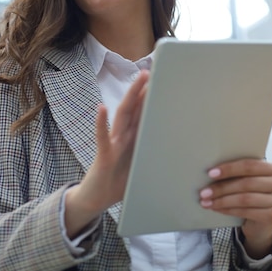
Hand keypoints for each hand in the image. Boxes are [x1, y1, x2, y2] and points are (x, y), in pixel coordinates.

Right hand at [64, 70, 148, 237]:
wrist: (95, 200)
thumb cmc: (118, 182)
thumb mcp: (140, 166)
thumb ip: (152, 154)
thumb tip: (176, 151)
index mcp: (132, 139)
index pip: (143, 113)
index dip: (152, 97)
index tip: (163, 80)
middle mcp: (122, 137)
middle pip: (134, 108)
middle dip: (143, 89)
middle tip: (153, 71)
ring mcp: (112, 144)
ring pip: (122, 116)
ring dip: (130, 98)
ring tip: (138, 81)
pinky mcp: (103, 156)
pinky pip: (103, 138)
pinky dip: (101, 123)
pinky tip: (101, 108)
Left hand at [199, 159, 271, 257]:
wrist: (262, 219)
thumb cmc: (252, 193)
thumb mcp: (249, 179)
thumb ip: (239, 172)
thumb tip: (212, 171)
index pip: (249, 165)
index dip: (229, 169)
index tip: (211, 173)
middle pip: (246, 183)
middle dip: (222, 187)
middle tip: (204, 191)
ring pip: (244, 199)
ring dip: (222, 200)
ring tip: (206, 201)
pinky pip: (245, 212)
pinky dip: (228, 210)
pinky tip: (217, 208)